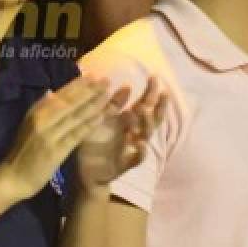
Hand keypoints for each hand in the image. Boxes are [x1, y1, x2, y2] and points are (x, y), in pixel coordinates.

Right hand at [1, 76, 116, 198]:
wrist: (13, 176)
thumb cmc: (23, 151)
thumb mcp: (29, 125)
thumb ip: (42, 110)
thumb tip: (51, 92)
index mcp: (36, 112)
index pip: (60, 95)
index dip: (78, 85)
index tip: (94, 75)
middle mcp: (42, 120)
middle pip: (70, 103)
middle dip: (90, 90)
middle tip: (107, 80)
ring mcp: (49, 135)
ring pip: (75, 116)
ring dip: (94, 104)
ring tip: (109, 94)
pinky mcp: (56, 151)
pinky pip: (76, 135)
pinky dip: (89, 125)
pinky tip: (101, 117)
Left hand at [75, 76, 166, 198]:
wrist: (86, 170)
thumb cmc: (94, 141)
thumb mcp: (101, 118)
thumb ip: (113, 104)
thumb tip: (127, 85)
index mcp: (127, 121)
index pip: (144, 104)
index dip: (150, 91)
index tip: (154, 76)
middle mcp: (133, 133)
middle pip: (151, 118)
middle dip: (157, 105)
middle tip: (162, 92)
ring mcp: (131, 148)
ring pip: (146, 136)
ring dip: (146, 123)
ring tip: (143, 111)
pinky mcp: (125, 164)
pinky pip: (136, 159)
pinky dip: (141, 153)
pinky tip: (140, 145)